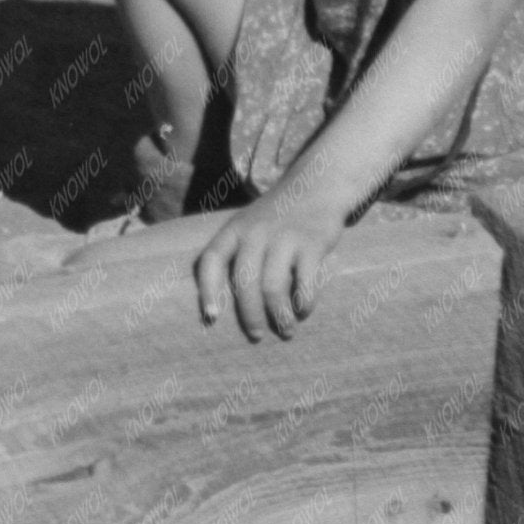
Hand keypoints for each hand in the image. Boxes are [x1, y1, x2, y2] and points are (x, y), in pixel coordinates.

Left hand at [192, 187, 343, 343]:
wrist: (315, 187)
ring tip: (286, 331)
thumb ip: (236, 254)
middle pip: (244, 282)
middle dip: (249, 316)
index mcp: (234, 229)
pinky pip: (304, 283)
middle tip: (256, 335)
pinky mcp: (311, 244)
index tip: (211, 318)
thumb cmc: (276, 217)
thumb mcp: (248, 225)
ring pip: (272, 287)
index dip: (207, 290)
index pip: (211, 259)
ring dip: (279, 316)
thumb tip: (222, 304)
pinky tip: (304, 311)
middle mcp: (255, 232)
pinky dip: (303, 303)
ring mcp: (284, 237)